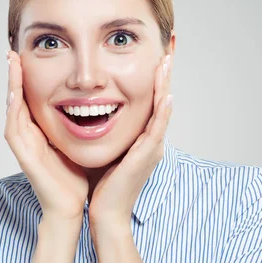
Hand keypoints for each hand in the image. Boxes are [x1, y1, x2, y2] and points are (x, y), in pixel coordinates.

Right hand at [4, 50, 88, 222]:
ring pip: (12, 108)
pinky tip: (15, 92)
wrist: (69, 207)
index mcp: (38, 132)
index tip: (28, 55)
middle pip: (16, 98)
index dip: (27, 77)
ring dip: (10, 85)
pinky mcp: (23, 155)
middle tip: (12, 51)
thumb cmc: (73, 178)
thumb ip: (73, 126)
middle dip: (14, 75)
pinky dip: (13, 109)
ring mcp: (23, 145)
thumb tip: (90, 105)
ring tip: (11, 62)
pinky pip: (14, 127)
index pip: (30, 98)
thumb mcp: (74, 143)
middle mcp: (27, 135)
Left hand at [88, 53, 172, 230]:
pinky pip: (157, 130)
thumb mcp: (108, 150)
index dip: (153, 79)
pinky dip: (163, 112)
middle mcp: (151, 141)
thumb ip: (107, 132)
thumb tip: (95, 114)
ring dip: (164, 85)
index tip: (153, 56)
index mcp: (142, 138)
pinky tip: (166, 95)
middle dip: (163, 75)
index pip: (150, 102)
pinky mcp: (146, 157)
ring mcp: (151, 148)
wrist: (105, 213)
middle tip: (166, 49)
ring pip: (162, 110)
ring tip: (166, 62)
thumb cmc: (103, 185)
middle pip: (160, 101)